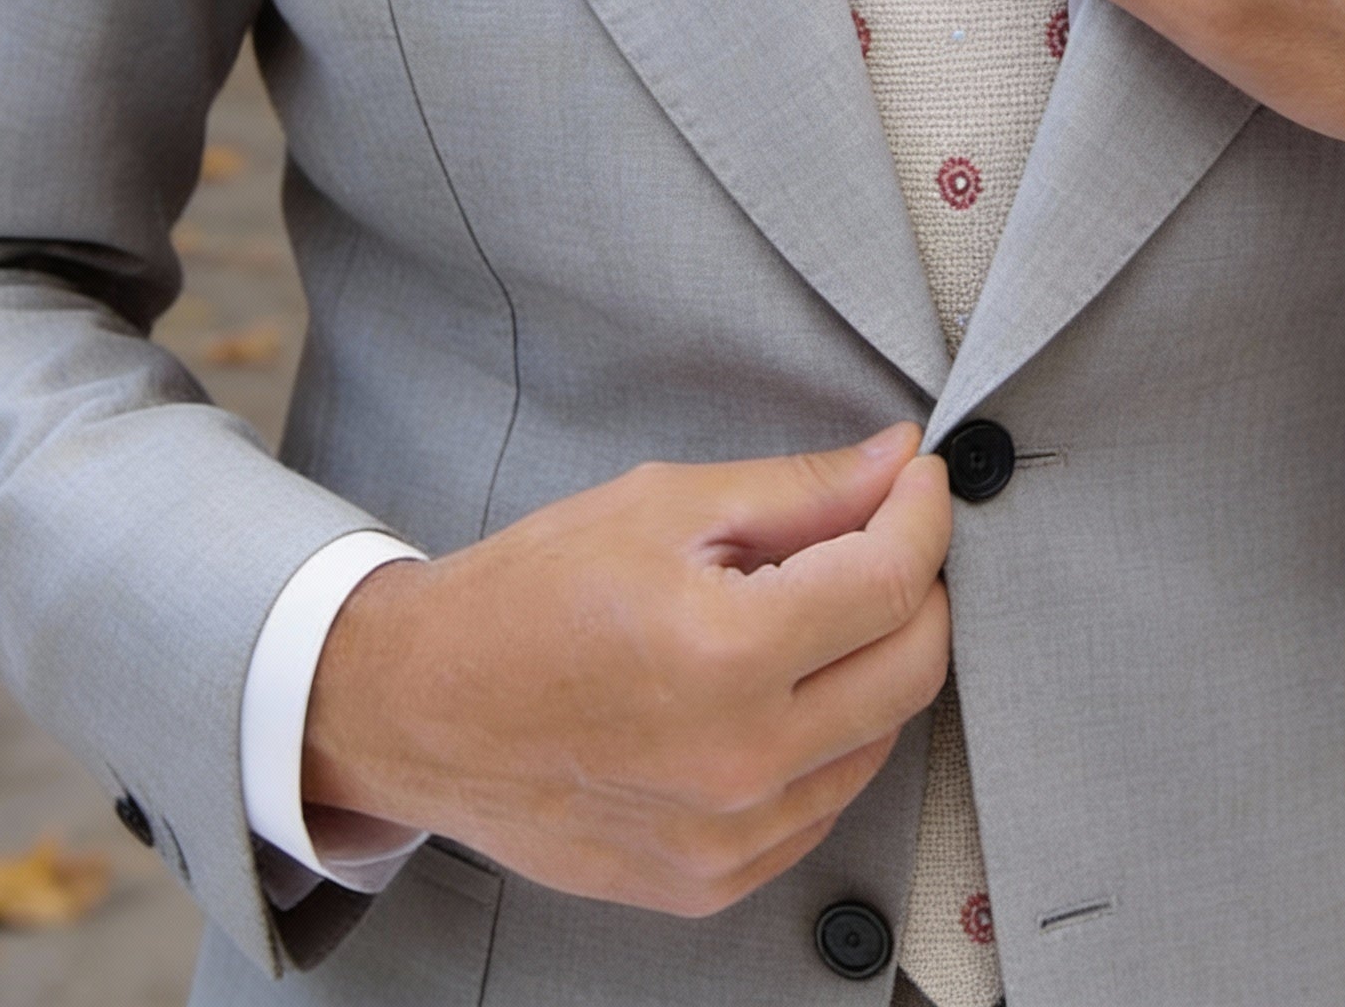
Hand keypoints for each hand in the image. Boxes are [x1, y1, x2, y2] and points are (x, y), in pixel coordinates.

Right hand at [302, 425, 951, 915]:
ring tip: (809, 612)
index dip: (923, 515)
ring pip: (881, 738)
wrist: (421, 710)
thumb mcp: (663, 506)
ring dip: (874, 661)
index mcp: (725, 652)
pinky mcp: (713, 880)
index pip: (892, 581)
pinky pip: (824, 802)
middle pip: (914, 667)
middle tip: (882, 537)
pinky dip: (829, 736)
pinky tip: (777, 688)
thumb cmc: (526, 599)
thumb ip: (800, 489)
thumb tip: (895, 464)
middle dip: (918, 585)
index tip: (918, 483)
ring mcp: (728, 836)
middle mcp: (739, 759)